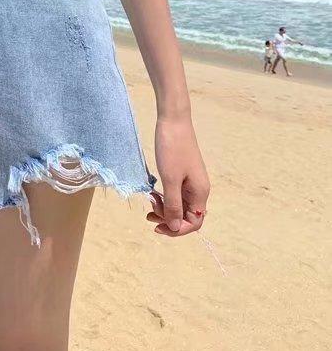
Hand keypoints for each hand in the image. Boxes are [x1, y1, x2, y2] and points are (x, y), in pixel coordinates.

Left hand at [148, 114, 209, 236]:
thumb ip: (173, 205)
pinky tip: (152, 193)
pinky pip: (175, 193)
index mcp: (200, 193)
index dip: (177, 229)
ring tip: (149, 203)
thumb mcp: (170, 179)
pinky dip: (164, 197)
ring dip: (165, 209)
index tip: (157, 226)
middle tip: (149, 214)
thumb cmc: (172, 149)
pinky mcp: (182, 173)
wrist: (173, 121)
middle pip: (187, 216)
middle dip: (168, 219)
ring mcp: (191, 181)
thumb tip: (176, 228)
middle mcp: (199, 189)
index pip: (194, 223)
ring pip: (180, 205)